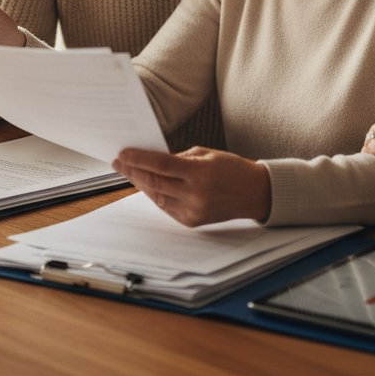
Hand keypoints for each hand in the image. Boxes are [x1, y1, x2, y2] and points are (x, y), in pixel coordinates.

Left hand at [112, 146, 271, 225]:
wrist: (255, 194)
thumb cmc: (233, 169)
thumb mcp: (207, 154)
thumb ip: (179, 158)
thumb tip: (154, 161)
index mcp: (200, 174)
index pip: (161, 166)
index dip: (139, 159)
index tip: (123, 153)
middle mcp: (195, 196)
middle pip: (154, 183)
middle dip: (133, 171)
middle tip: (119, 162)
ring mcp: (192, 211)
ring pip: (157, 197)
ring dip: (140, 183)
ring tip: (128, 171)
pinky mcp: (191, 222)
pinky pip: (166, 207)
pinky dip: (154, 195)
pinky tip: (146, 184)